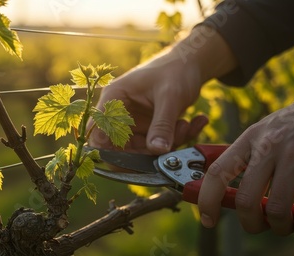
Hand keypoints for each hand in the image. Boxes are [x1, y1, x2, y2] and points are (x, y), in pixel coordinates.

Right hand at [89, 26, 236, 154]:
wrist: (190, 64)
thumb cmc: (175, 70)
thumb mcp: (170, 96)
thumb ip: (162, 124)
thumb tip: (157, 151)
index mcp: (114, 98)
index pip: (98, 130)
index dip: (109, 148)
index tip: (135, 154)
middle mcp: (120, 113)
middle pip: (122, 146)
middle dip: (150, 148)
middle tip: (175, 136)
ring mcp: (134, 123)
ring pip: (144, 149)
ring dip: (169, 142)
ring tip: (188, 124)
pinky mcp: (149, 129)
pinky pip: (160, 145)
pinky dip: (179, 138)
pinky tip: (195, 122)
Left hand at [198, 74, 293, 234]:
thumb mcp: (262, 133)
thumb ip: (246, 159)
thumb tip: (228, 196)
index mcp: (249, 139)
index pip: (218, 173)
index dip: (207, 200)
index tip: (207, 219)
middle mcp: (268, 147)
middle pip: (246, 200)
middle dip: (250, 224)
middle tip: (259, 226)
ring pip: (276, 210)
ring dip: (279, 227)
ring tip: (285, 225)